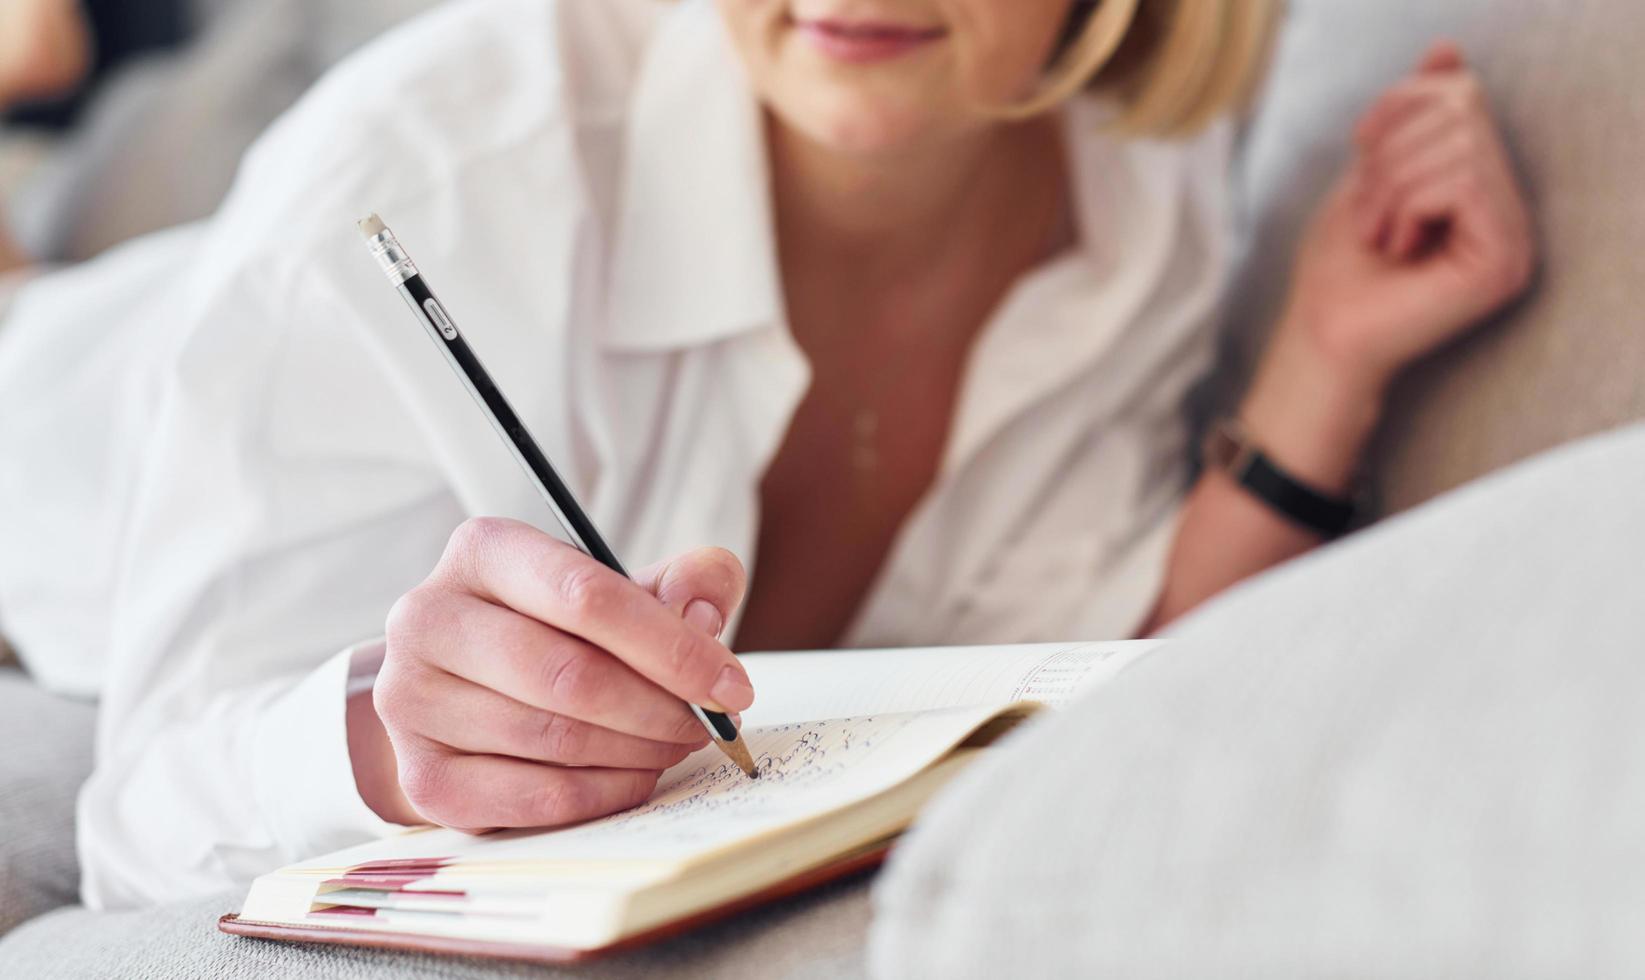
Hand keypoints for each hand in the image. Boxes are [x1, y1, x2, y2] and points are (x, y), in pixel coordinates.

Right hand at [353, 517, 752, 831]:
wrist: (463, 690)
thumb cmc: (556, 631)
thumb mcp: (620, 589)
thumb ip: (683, 582)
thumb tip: (703, 612)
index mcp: (481, 552)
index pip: (584, 593)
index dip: (671, 645)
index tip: (730, 683)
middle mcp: (428, 618)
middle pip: (569, 674)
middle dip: (660, 706)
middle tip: (709, 723)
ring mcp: (411, 701)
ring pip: (555, 738)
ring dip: (638, 751)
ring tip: (676, 744)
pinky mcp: (420, 776)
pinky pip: (536, 797)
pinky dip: (604, 793)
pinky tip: (635, 776)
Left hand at [1237, 41, 1535, 492]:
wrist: (1322, 336)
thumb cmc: (1339, 265)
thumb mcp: (1369, 171)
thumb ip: (1410, 117)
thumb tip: (1446, 52)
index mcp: (1481, 185)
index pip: (1458, 95)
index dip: (1399, 104)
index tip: (1361, 146)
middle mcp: (1510, 210)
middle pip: (1462, 112)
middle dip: (1393, 151)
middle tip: (1368, 210)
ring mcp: (1515, 237)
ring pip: (1462, 145)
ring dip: (1393, 184)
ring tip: (1379, 233)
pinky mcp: (1504, 261)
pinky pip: (1465, 182)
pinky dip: (1410, 203)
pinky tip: (1397, 247)